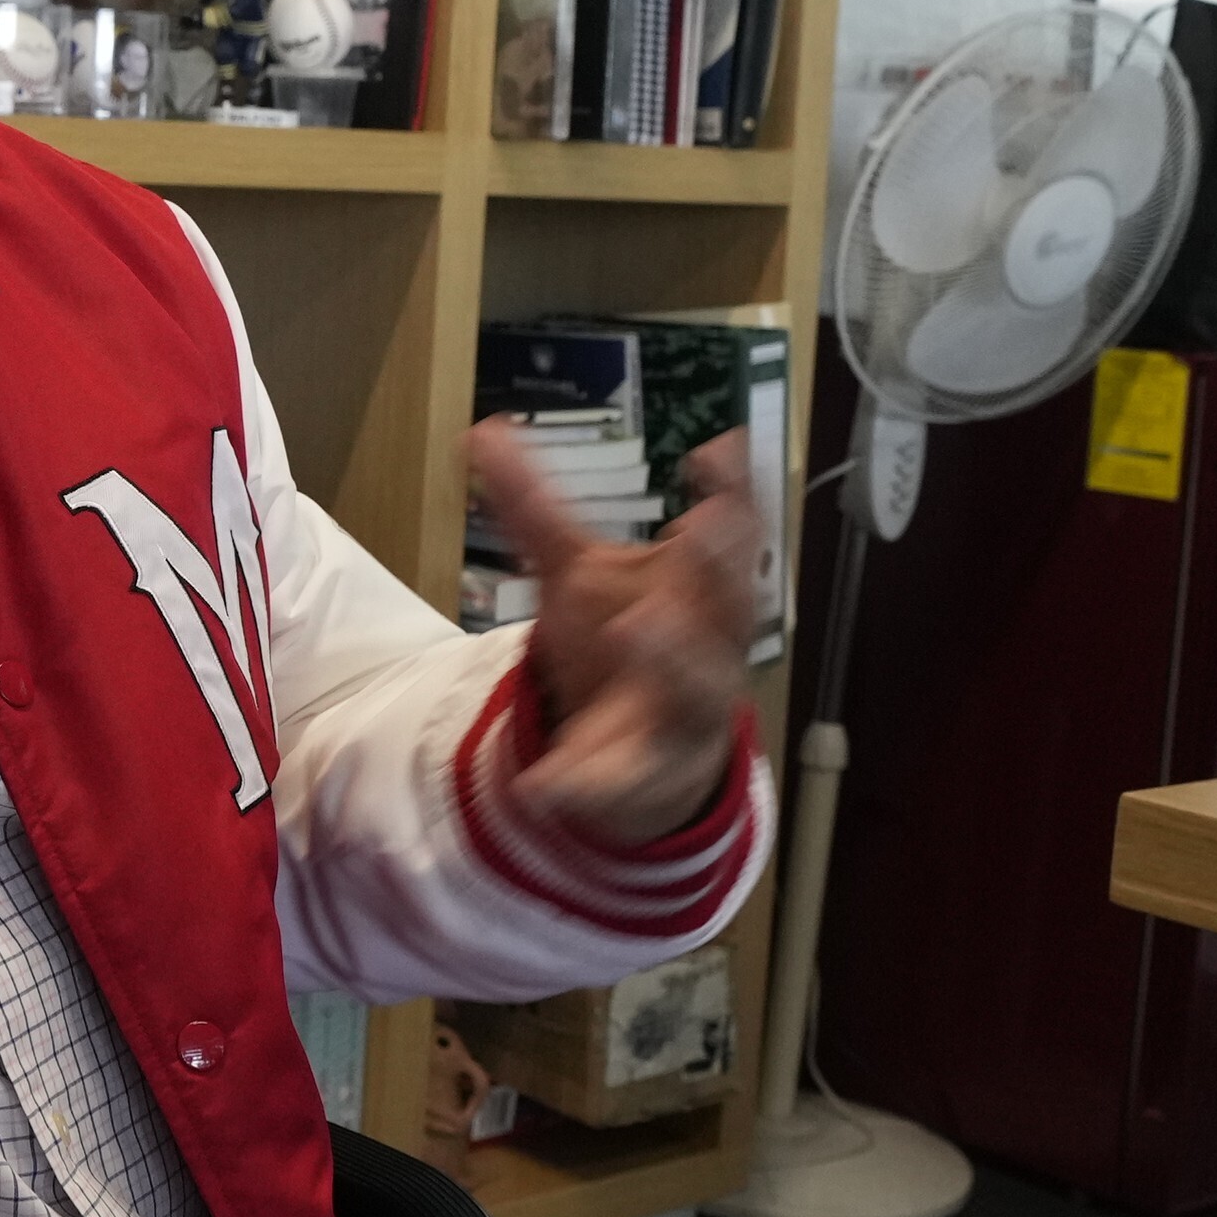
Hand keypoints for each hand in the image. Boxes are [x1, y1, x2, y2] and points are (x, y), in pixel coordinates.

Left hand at [470, 420, 761, 847]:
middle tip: (700, 525)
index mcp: (701, 590)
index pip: (730, 534)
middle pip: (728, 605)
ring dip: (671, 654)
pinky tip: (541, 785)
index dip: (732, 492)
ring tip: (637, 625)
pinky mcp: (644, 775)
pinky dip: (583, 783)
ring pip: (694, 686)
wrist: (644, 755)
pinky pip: (619, 780)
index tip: (718, 447)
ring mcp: (683, 712)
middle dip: (719, 565)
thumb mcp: (578, 573)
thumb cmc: (625, 642)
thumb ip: (536, 509)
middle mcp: (709, 645)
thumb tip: (484, 431)